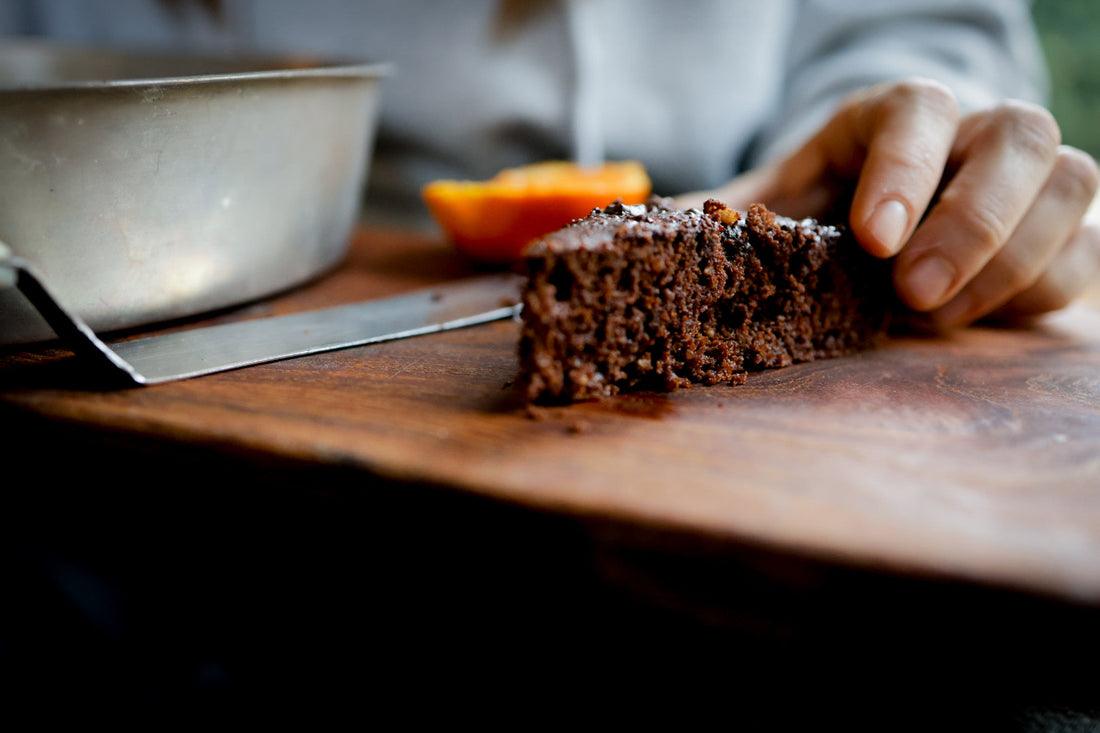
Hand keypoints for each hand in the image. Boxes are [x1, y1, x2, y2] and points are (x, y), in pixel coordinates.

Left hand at [675, 79, 1099, 326]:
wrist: (869, 221)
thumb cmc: (810, 210)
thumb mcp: (759, 206)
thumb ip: (708, 220)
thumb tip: (625, 248)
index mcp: (889, 116)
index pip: (917, 109)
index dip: (906, 168)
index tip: (873, 239)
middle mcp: (968, 133)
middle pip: (1020, 138)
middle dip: (973, 220)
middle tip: (912, 293)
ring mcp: (1021, 180)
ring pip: (1070, 186)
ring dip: (1011, 260)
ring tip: (931, 316)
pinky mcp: (1052, 234)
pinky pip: (1080, 254)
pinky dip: (1035, 292)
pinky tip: (969, 321)